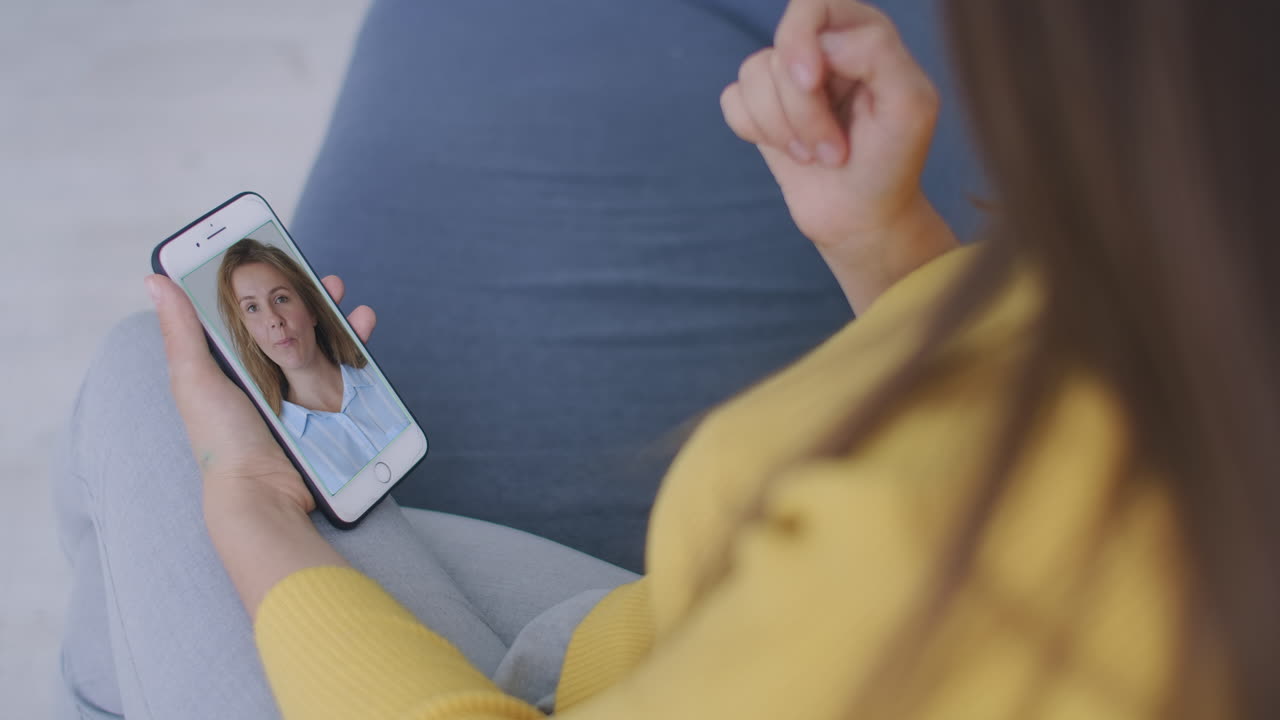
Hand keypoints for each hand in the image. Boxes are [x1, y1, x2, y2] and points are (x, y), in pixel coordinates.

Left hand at [146, 272, 375, 517]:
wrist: (264, 494)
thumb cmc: (222, 441)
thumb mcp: (195, 379)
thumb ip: (182, 330)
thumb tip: (157, 278)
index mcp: (232, 366)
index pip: (248, 314)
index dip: (264, 286)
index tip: (277, 258)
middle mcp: (267, 376)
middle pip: (293, 324)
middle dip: (312, 298)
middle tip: (324, 280)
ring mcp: (301, 394)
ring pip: (325, 344)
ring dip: (341, 319)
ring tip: (351, 305)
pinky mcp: (330, 410)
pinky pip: (349, 373)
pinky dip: (360, 350)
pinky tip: (364, 334)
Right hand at [720, 0, 940, 250]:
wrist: (862, 216)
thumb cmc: (892, 162)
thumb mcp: (910, 106)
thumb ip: (877, 54)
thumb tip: (824, 44)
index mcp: (862, 34)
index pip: (813, 5)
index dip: (801, 40)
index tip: (811, 83)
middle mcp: (823, 48)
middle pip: (781, 51)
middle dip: (802, 109)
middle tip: (834, 150)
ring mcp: (788, 79)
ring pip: (752, 76)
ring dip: (783, 129)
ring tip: (817, 156)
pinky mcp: (761, 109)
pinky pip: (733, 101)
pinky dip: (756, 131)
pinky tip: (789, 152)